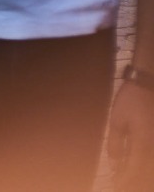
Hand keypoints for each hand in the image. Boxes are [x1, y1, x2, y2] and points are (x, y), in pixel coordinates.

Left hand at [107, 74, 153, 189]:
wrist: (148, 84)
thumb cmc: (131, 100)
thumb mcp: (117, 120)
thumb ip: (116, 144)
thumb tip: (116, 164)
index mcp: (143, 143)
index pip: (134, 169)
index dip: (125, 180)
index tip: (116, 185)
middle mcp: (153, 146)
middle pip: (144, 171)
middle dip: (132, 180)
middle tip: (120, 184)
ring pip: (149, 165)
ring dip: (139, 174)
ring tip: (127, 179)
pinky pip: (151, 156)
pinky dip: (144, 164)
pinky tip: (136, 165)